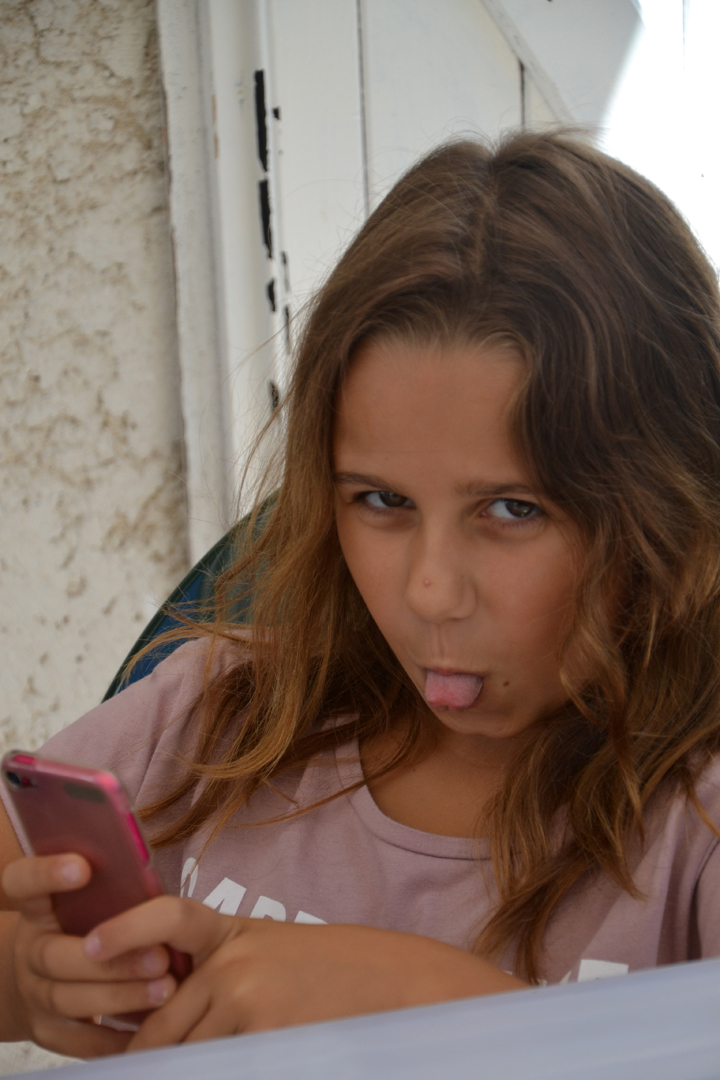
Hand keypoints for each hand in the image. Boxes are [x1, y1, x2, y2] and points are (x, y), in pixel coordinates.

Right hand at [1, 854, 175, 1057]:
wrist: (37, 979)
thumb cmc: (80, 926)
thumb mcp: (83, 901)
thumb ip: (108, 888)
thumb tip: (147, 875)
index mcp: (37, 908)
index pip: (23, 882)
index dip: (47, 874)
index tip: (83, 867)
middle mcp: (30, 950)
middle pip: (54, 955)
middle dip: (111, 960)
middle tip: (160, 957)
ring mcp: (34, 993)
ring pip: (69, 999)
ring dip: (121, 996)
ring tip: (165, 989)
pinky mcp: (48, 1031)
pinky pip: (80, 1041)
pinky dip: (116, 1037)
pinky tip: (151, 1027)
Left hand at [80, 897, 525, 1048]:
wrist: (398, 983)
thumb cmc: (338, 971)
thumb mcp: (276, 956)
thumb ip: (225, 976)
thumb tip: (175, 1012)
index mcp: (236, 932)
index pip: (167, 917)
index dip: (123, 927)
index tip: (89, 944)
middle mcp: (232, 963)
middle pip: (160, 1022)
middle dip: (148, 1053)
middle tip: (137, 1065)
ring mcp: (245, 1002)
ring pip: (183, 1055)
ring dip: (185, 1067)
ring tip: (217, 1052)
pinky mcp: (263, 1039)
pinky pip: (217, 1070)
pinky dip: (216, 1071)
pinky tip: (245, 1056)